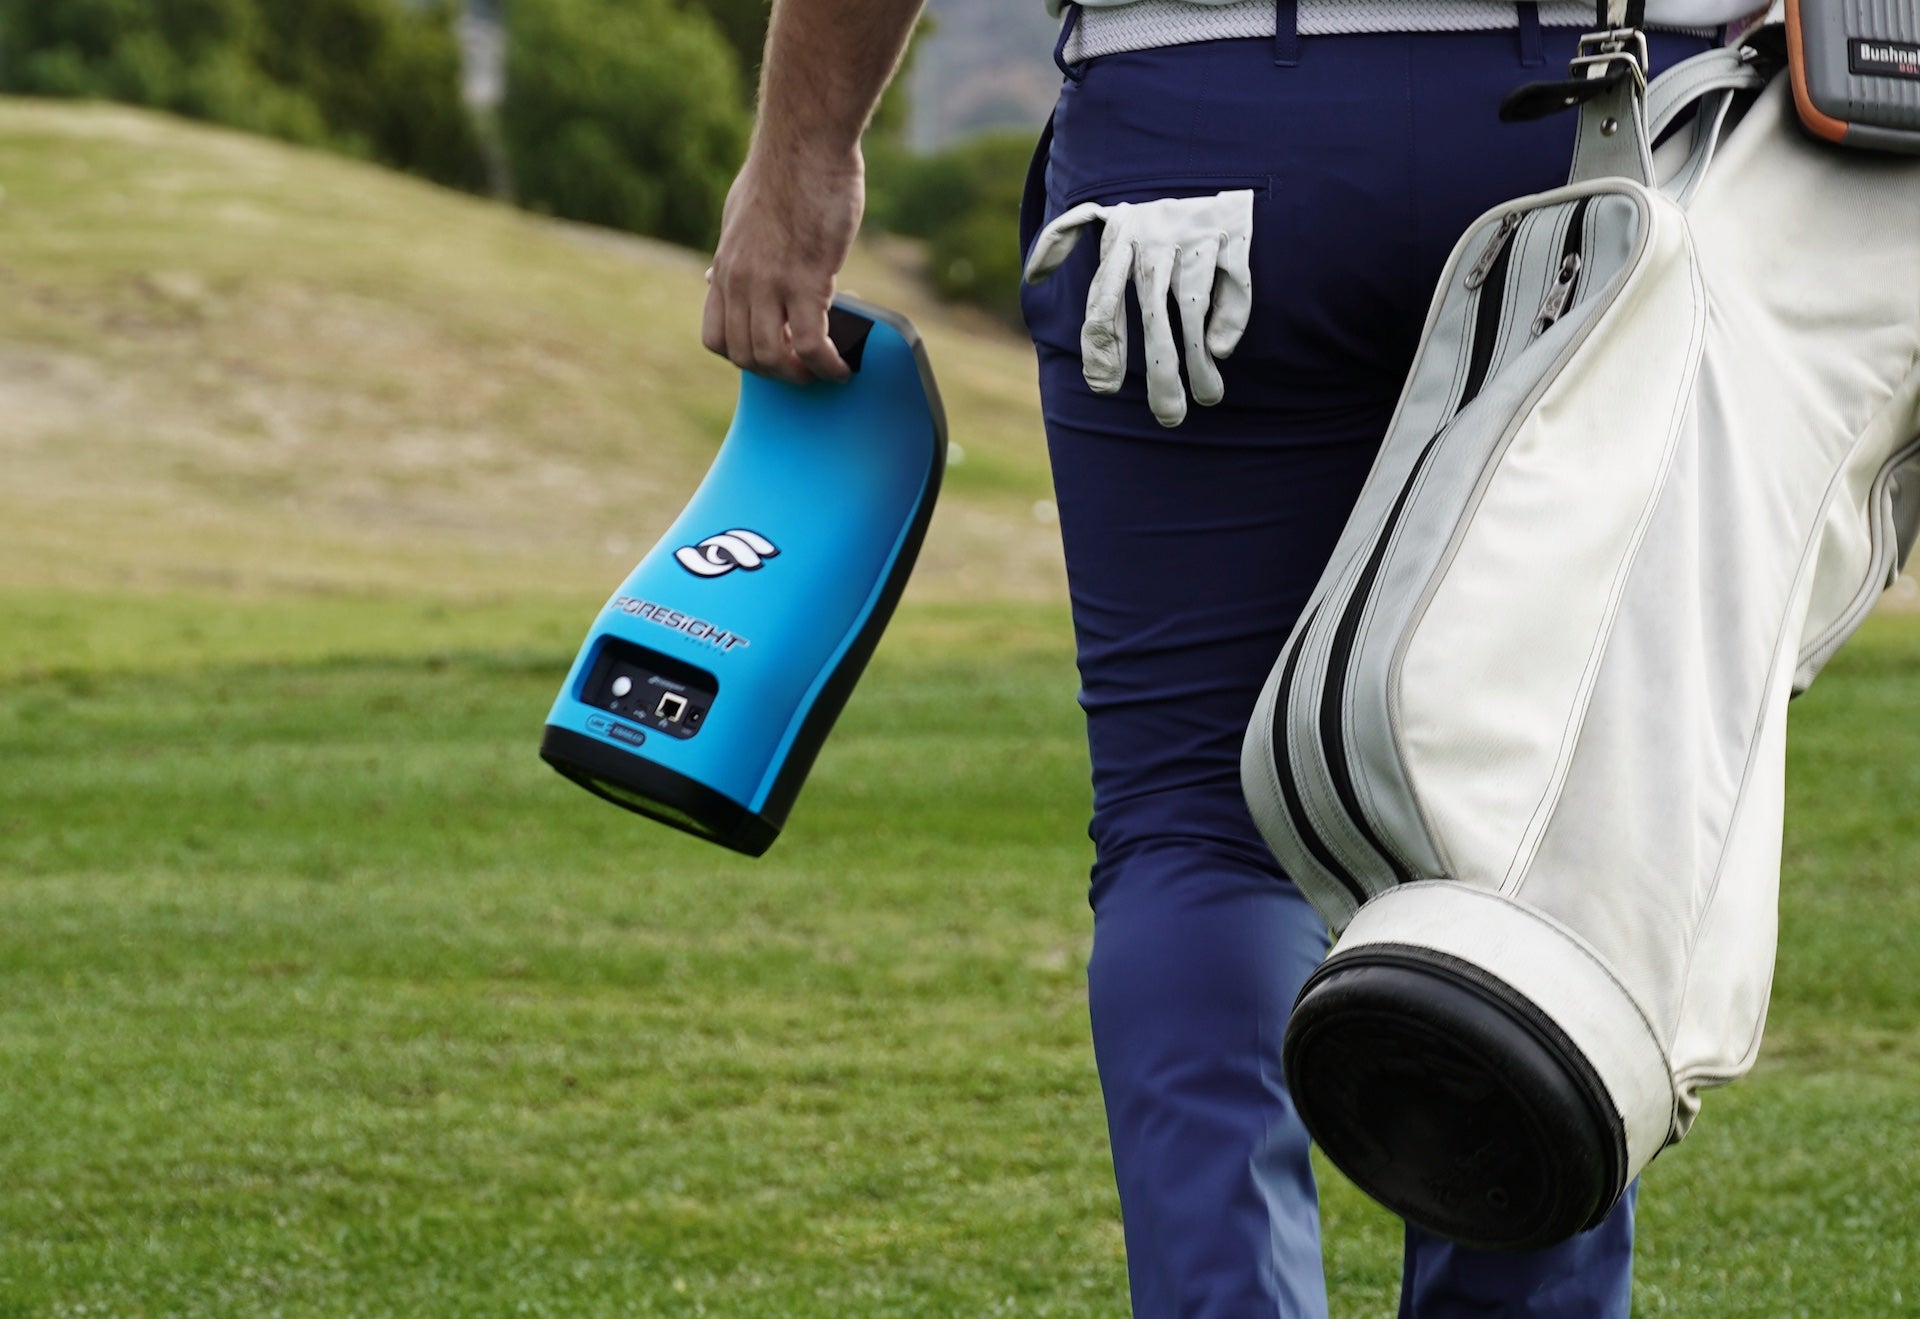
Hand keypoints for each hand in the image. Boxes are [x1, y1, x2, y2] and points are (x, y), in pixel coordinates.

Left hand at [701, 145, 862, 383]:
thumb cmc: (783, 169)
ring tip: (825, 371)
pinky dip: (828, 365)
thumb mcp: (739, 214)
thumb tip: (714, 274)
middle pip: (744, 355)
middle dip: (777, 373)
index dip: (743, 357)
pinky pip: (811, 344)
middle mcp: (741, 281)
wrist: (803, 140)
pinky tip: (844, 366)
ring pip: (773, 357)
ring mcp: (771, 283)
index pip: (716, 338)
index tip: (771, 354)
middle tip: (804, 371)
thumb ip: (732, 253)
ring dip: (802, 375)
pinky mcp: (806, 280)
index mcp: (725, 267)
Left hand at [1023, 190, 1254, 426]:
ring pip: (1193, 307)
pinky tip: (1222, 349)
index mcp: (1120, 243)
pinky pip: (1232, 280)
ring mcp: (1193, 241)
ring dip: (1200, 357)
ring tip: (1208, 398)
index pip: (1104, 304)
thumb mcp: (1104, 213)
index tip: (1106, 388)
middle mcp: (1154, 245)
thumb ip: (1065, 237)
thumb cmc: (1147, 211)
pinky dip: (1230, 314)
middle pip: (1153, 318)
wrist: (1201, 158)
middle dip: (1162, 371)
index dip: (1104, 349)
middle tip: (1168, 417)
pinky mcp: (1230, 236)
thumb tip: (1035, 275)